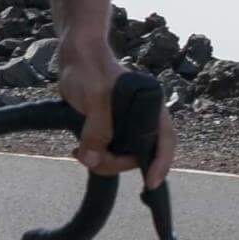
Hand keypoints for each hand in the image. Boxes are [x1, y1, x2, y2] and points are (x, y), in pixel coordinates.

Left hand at [57, 41, 177, 190]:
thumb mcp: (95, 98)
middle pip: (139, 154)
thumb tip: (93, 159)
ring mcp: (125, 122)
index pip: (164, 141)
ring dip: (102, 160)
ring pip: (121, 154)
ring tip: (80, 152)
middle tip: (91, 159)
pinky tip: (78, 150)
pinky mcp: (109, 126)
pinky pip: (107, 149)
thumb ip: (97, 129)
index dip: (161, 164)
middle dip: (116, 163)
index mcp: (151, 107)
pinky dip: (94, 154)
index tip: (150, 184)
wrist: (74, 55)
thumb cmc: (90, 69)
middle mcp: (142, 117)